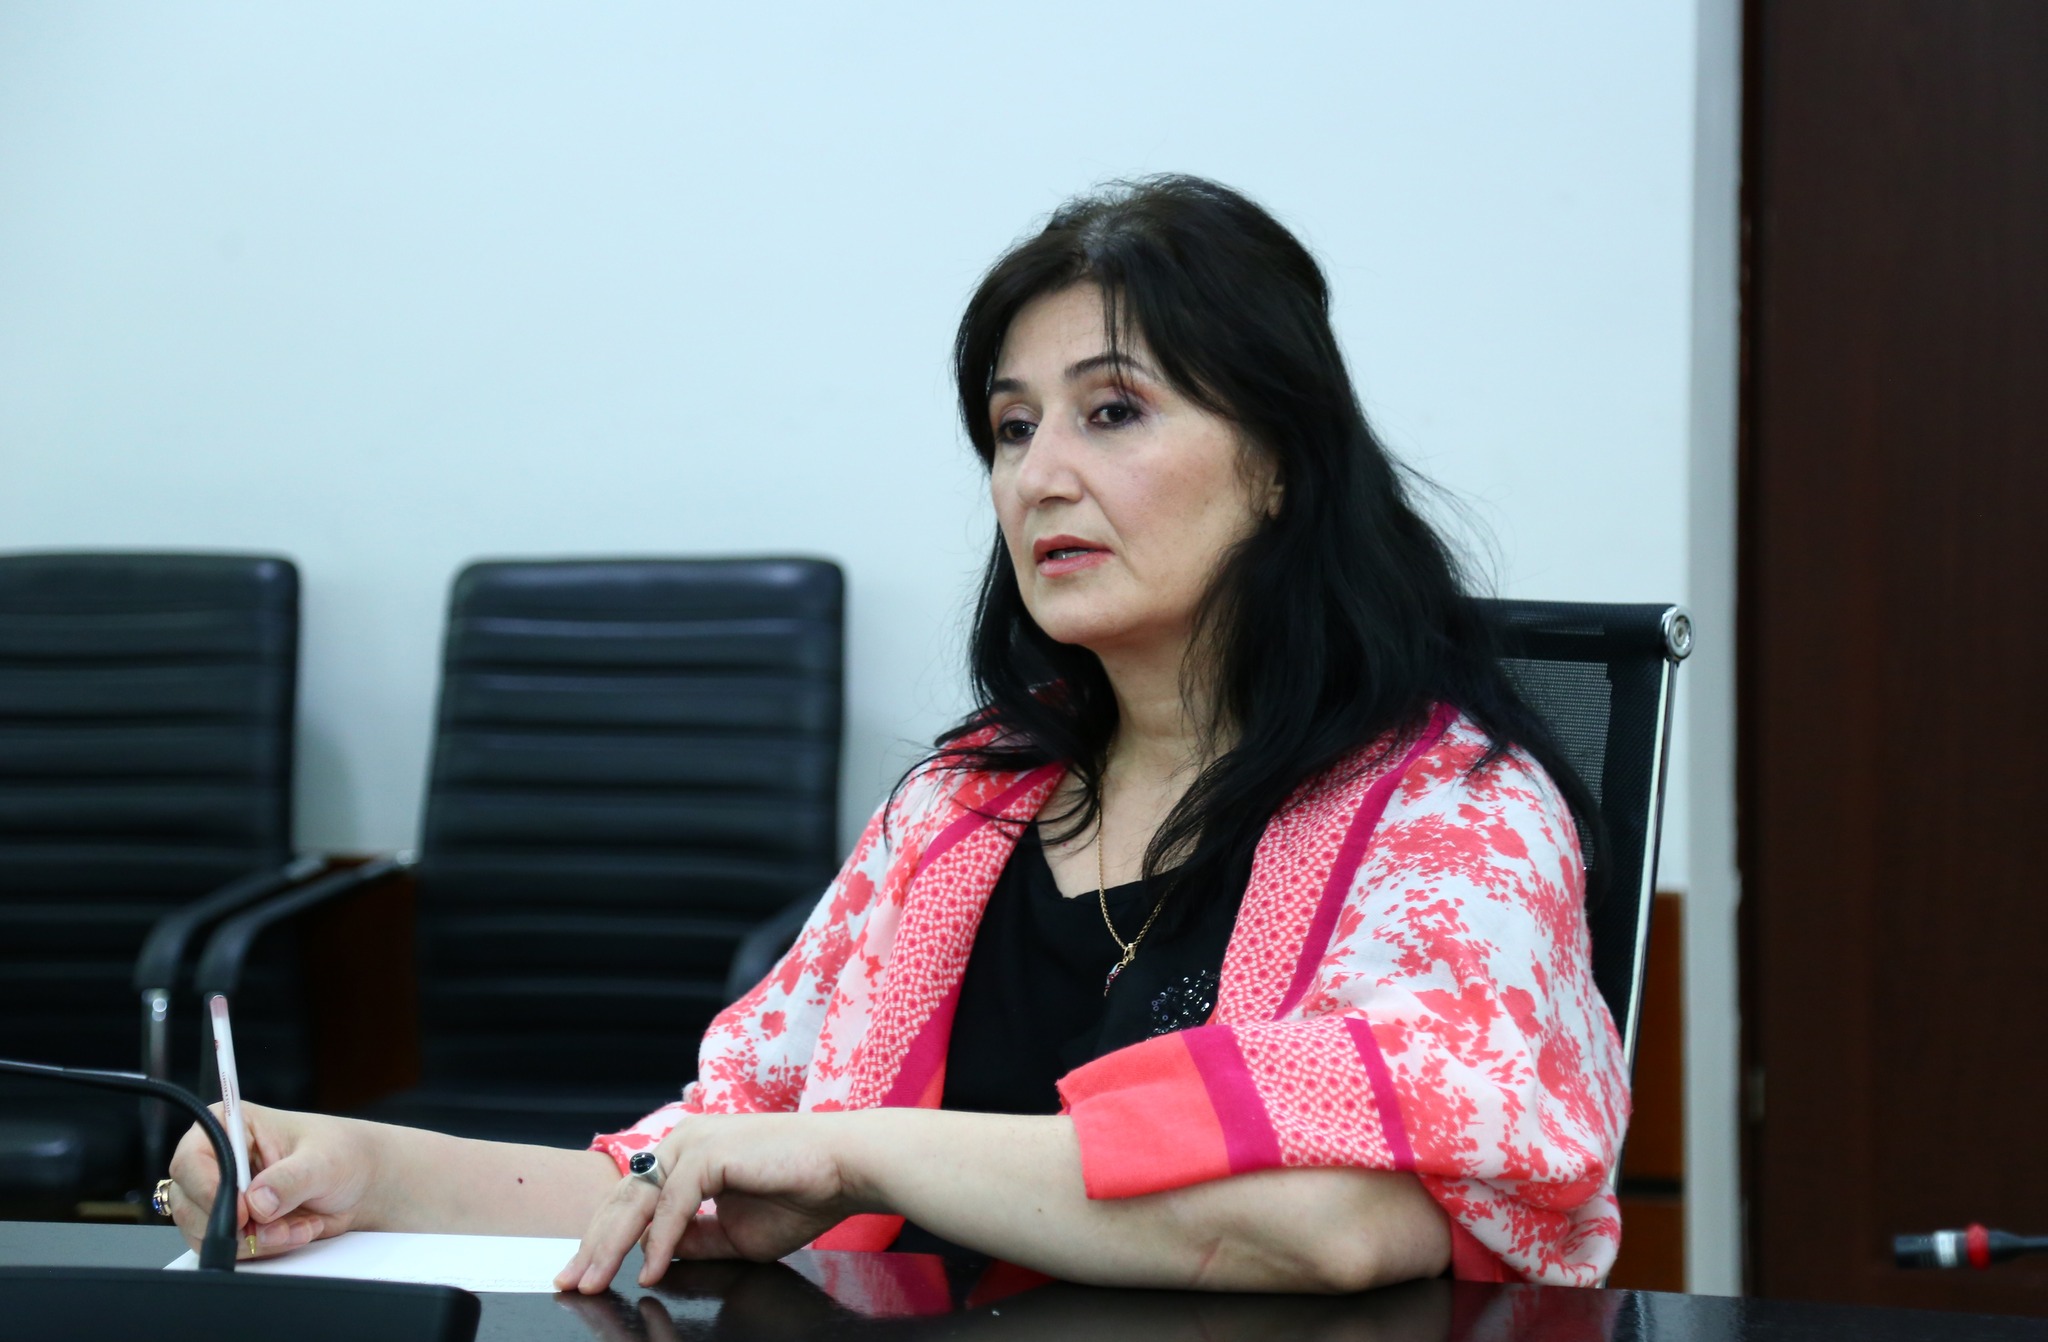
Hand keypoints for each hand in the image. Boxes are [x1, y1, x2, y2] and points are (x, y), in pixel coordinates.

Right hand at [164, 1102, 377, 1258]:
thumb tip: (257, 1202)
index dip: (207, 1189)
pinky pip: (230, 1249)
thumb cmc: (343, 1154)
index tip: (241, 1212)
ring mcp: (220, 1195)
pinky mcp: (232, 1224)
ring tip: (298, 1225)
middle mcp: (216, 1160)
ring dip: (256, 1240)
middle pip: (188, 1204)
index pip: (191, 1159)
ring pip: (206, 1233)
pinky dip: (264, 1249)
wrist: (362, 1183)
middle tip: (278, 1226)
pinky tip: (295, 1231)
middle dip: (236, 1225)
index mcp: (230, 1125)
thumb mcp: (323, 1161)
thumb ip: (290, 1180)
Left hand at [555, 1112, 866, 1293]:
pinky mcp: (710, 1151)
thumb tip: (656, 1258)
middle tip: (571, 1282)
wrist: (847, 1168)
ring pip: (639, 1199)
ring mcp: (695, 1141)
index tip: (583, 1271)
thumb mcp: (736, 1234)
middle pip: (624, 1198)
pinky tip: (651, 1269)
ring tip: (595, 1281)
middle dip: (594, 1245)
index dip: (604, 1237)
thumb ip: (695, 1241)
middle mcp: (683, 1141)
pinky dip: (660, 1240)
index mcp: (687, 1155)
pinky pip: (674, 1204)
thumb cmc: (803, 1192)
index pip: (632, 1199)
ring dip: (613, 1245)